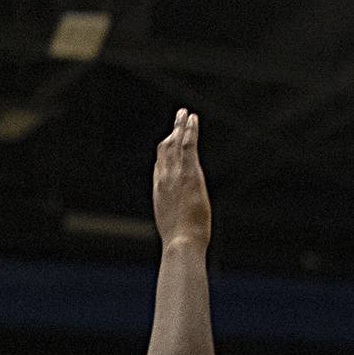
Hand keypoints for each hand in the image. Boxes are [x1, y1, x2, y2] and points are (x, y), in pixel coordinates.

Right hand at [152, 109, 210, 249]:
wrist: (181, 241)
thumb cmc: (180, 241)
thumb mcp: (174, 226)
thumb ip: (176, 217)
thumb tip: (179, 226)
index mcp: (160, 191)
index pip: (160, 166)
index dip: (164, 153)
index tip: (169, 142)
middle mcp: (164, 178)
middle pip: (165, 150)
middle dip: (171, 133)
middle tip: (177, 119)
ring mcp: (175, 174)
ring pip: (176, 143)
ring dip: (180, 126)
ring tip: (185, 113)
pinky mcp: (189, 173)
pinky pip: (188, 146)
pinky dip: (190, 131)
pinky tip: (193, 120)